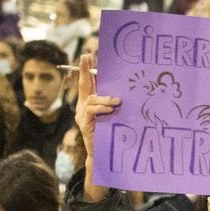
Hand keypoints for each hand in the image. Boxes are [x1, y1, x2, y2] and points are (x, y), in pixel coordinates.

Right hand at [72, 54, 118, 201]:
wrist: (104, 156)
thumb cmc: (112, 134)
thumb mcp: (116, 115)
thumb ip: (116, 103)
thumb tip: (127, 89)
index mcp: (91, 102)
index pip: (88, 82)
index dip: (87, 69)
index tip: (88, 55)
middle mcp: (84, 106)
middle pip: (84, 84)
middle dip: (85, 70)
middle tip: (87, 57)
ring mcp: (82, 115)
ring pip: (90, 99)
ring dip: (104, 99)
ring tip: (116, 102)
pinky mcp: (84, 125)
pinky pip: (90, 111)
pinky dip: (101, 108)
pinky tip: (111, 109)